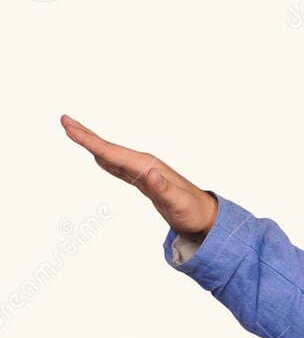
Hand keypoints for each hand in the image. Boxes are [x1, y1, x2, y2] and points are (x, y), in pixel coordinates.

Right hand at [60, 115, 216, 237]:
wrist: (205, 216)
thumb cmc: (193, 211)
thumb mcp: (178, 203)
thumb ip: (163, 188)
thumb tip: (151, 174)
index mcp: (147, 166)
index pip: (113, 152)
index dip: (90, 141)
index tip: (70, 128)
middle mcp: (144, 164)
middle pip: (110, 147)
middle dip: (86, 135)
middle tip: (64, 120)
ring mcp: (144, 171)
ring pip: (112, 155)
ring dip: (92, 144)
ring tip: (74, 131)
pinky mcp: (144, 180)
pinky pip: (119, 166)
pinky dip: (105, 159)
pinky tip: (98, 156)